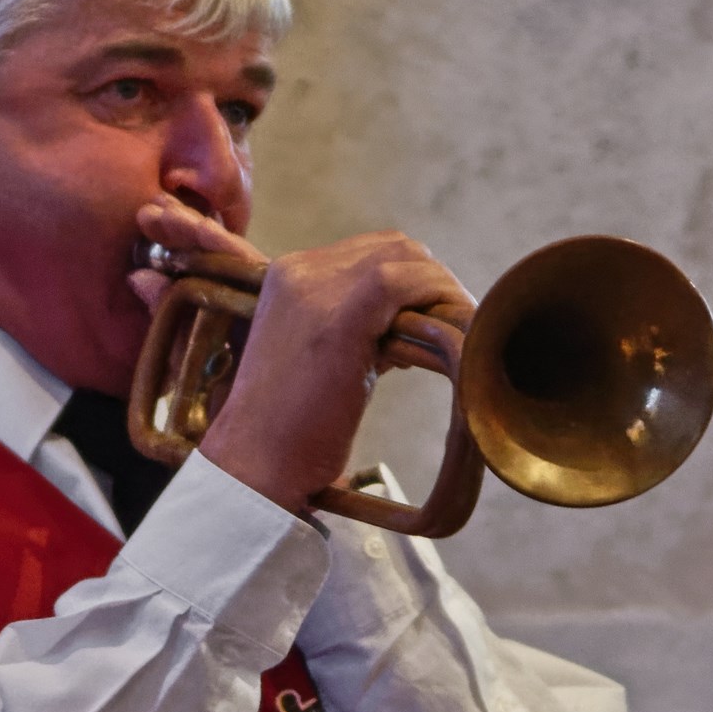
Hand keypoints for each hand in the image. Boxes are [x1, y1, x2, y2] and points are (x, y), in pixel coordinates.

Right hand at [138, 199, 473, 516]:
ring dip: (443, 289)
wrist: (254, 465)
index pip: (370, 251)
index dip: (413, 277)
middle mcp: (297, 271)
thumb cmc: (286, 429)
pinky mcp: (338, 318)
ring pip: (406, 257)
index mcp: (287, 277)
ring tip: (458, 329)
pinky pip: (404, 282)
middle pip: (394, 247)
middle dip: (433, 279)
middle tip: (453, 323)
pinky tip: (452, 330)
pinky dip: (438, 298)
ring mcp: (315, 290)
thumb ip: (354, 328)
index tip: (433, 315)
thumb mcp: (316, 358)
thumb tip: (411, 322)